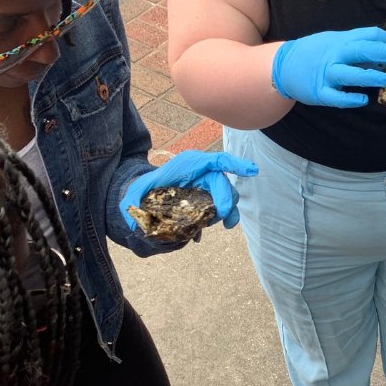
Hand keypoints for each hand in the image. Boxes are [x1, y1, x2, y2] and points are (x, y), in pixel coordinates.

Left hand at [120, 151, 258, 232]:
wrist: (148, 193)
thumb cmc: (144, 190)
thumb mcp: (136, 193)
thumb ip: (133, 202)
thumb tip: (135, 221)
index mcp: (189, 164)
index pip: (216, 160)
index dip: (235, 164)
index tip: (252, 171)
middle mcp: (202, 171)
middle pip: (223, 184)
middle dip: (226, 201)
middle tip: (224, 220)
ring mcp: (208, 184)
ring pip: (227, 195)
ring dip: (228, 211)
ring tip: (225, 224)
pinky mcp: (210, 196)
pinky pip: (224, 204)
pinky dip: (227, 215)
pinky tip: (225, 224)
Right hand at [271, 27, 385, 108]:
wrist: (283, 65)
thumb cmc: (314, 53)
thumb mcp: (335, 42)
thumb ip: (357, 48)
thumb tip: (384, 55)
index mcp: (341, 41)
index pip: (370, 35)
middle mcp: (335, 55)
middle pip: (363, 50)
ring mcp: (326, 74)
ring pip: (350, 74)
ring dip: (371, 76)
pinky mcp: (319, 92)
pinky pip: (336, 97)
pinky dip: (350, 99)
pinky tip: (363, 100)